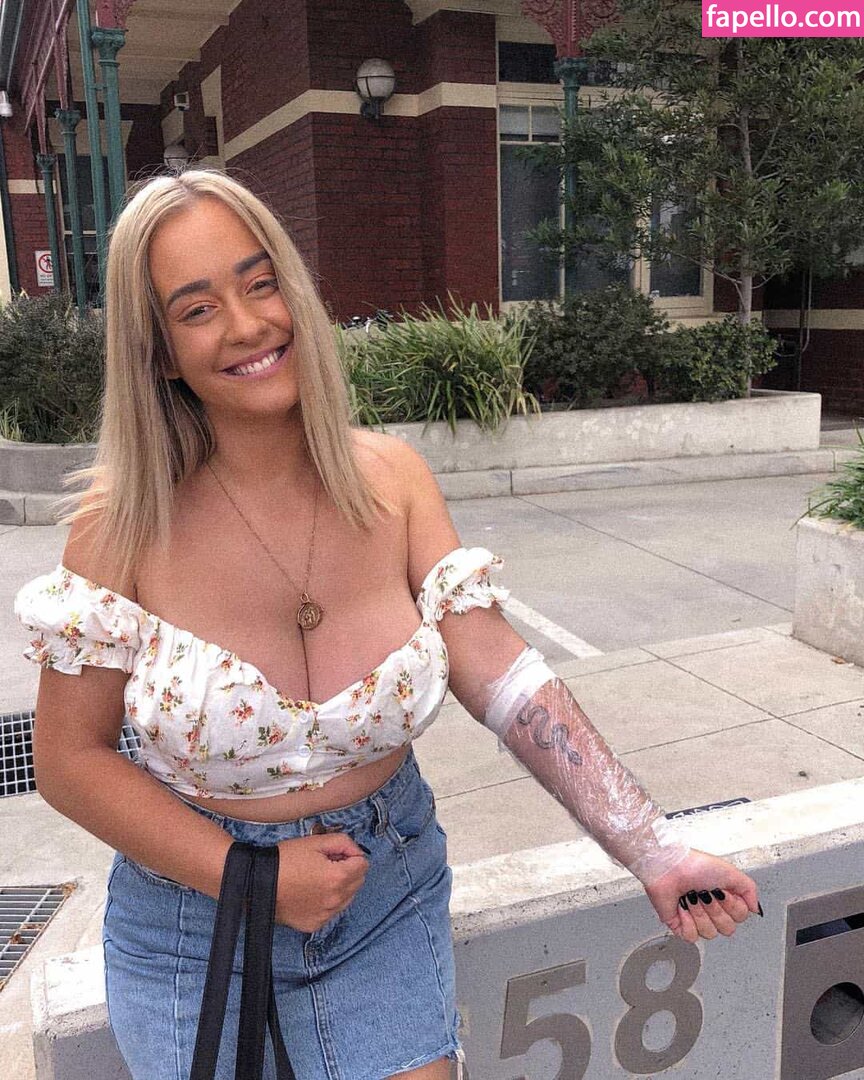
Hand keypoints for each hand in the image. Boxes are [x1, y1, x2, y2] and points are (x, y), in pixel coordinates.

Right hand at [275, 833, 368, 931]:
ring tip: (317, 878)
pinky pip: (332, 911)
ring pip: (347, 898)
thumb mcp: (316, 841)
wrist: (258, 883)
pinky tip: (311, 892)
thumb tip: (357, 851)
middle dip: (348, 870)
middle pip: (358, 882)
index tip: (336, 853)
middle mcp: (335, 900)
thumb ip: (343, 842)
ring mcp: (325, 914)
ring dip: (340, 887)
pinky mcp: (314, 924)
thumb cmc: (285, 860)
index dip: (351, 855)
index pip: (363, 864)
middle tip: (327, 863)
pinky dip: (327, 901)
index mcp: (338, 877)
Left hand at [643, 848, 761, 942]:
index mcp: (724, 897)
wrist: (669, 866)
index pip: (740, 917)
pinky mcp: (680, 925)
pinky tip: (682, 907)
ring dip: (700, 913)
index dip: (731, 905)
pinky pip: (691, 937)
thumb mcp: (730, 872)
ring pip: (710, 933)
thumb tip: (756, 909)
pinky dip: (686, 921)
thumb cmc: (694, 865)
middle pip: (727, 928)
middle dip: (715, 909)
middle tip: (705, 893)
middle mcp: (712, 909)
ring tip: (691, 897)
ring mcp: (696, 918)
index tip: (722, 891)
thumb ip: (749, 890)